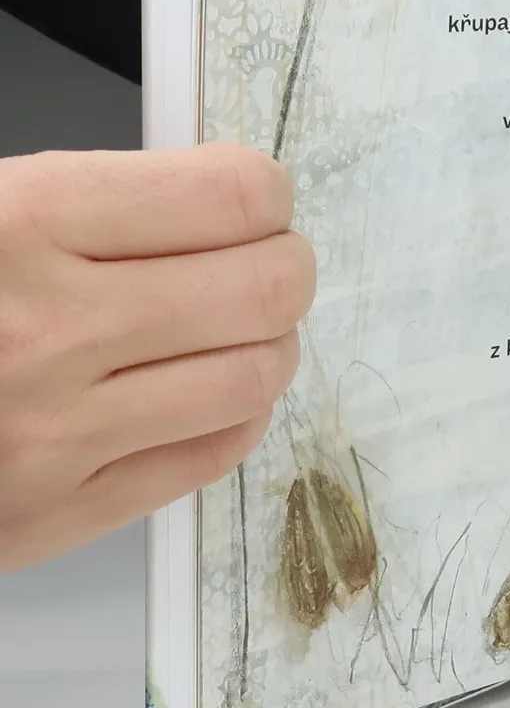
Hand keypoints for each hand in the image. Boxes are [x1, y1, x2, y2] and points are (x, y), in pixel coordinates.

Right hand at [0, 144, 313, 571]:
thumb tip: (224, 195)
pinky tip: (200, 389)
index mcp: (22, 224)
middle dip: (284, 266)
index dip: (263, 193)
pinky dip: (231, 414)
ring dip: (266, 343)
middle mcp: (50, 329)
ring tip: (234, 327)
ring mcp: (56, 433)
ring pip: (256, 376)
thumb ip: (94, 200)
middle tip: (266, 261)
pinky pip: (209, 456)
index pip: (233, 196)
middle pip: (267, 288)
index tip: (255, 200)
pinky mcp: (55, 514)